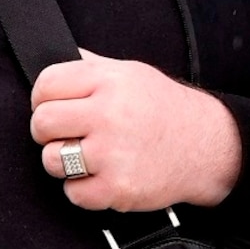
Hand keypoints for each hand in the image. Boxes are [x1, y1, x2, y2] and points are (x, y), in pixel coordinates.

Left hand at [30, 52, 241, 211]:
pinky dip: (83, 190)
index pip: (45, 84)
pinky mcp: (118, 188)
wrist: (207, 146)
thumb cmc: (164, 108)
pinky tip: (102, 176)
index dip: (42, 98)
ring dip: (63, 162)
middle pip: (42, 123)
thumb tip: (50, 55)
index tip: (55, 107)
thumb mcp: (131, 72)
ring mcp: (113, 153)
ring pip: (51, 160)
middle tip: (69, 134)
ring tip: (88, 157)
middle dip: (48, 131)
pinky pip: (73, 193)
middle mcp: (110, 114)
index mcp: (110, 81)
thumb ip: (90, 66)